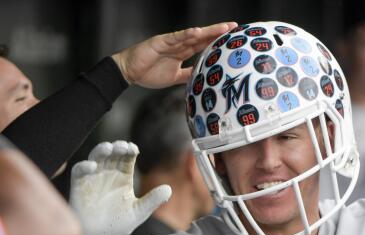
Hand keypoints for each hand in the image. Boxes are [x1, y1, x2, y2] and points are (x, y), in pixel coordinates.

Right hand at [70, 141, 171, 234]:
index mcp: (123, 177)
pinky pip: (79, 171)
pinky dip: (84, 166)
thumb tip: (169, 189)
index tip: (134, 149)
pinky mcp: (79, 185)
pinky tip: (92, 167)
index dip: (130, 150)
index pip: (127, 158)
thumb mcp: (138, 212)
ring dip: (101, 151)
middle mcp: (108, 174)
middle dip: (118, 147)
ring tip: (109, 149)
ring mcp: (93, 178)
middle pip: (113, 153)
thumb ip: (152, 201)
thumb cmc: (117, 224)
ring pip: (96, 157)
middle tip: (123, 147)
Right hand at [113, 22, 236, 87]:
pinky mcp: (160, 42)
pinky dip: (186, 34)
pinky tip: (197, 32)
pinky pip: (175, 38)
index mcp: (182, 52)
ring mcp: (171, 42)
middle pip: (202, 37)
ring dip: (208, 31)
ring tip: (223, 27)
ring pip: (192, 34)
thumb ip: (187, 75)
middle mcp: (179, 45)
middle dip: (217, 32)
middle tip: (234, 27)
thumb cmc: (148, 73)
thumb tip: (201, 77)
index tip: (231, 39)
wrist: (130, 72)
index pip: (203, 44)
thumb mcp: (174, 77)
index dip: (216, 41)